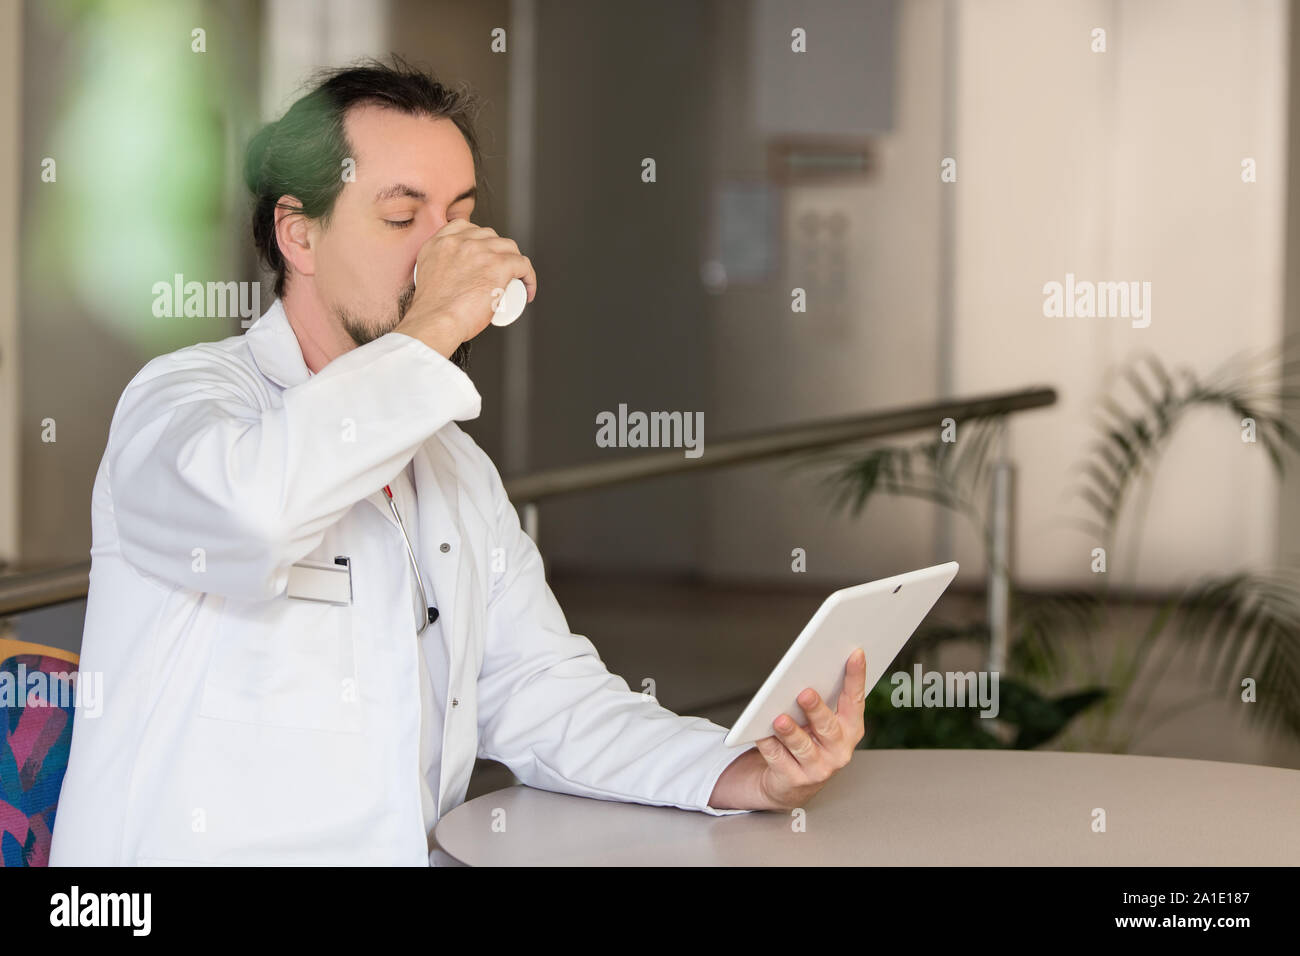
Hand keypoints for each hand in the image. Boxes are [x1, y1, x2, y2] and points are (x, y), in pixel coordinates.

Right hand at [394, 218, 536, 359]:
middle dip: (498, 252)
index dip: (480, 241)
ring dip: (515, 262)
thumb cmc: (432, 311)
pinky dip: (529, 277)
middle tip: (500, 271)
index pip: (465, 227)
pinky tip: (528, 288)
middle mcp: (460, 241)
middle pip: (490, 236)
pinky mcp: (498, 265)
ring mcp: (480, 250)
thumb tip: (448, 279)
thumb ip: (434, 271)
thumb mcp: (425, 278)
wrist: (436, 322)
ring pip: (509, 247)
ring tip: (515, 280)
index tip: (484, 254)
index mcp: (439, 243)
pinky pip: (523, 264)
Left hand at [709, 647, 866, 811]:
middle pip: (828, 727)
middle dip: (816, 710)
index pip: (855, 700)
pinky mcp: (795, 780)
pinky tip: (761, 734)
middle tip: (805, 693)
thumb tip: (808, 668)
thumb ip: (823, 700)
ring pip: (803, 747)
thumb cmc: (809, 742)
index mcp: (850, 729)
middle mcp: (838, 750)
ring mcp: (818, 768)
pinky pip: (778, 759)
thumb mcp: (821, 722)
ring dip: (791, 732)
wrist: (792, 783)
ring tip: (779, 719)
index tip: (855, 654)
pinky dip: (769, 744)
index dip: (856, 677)